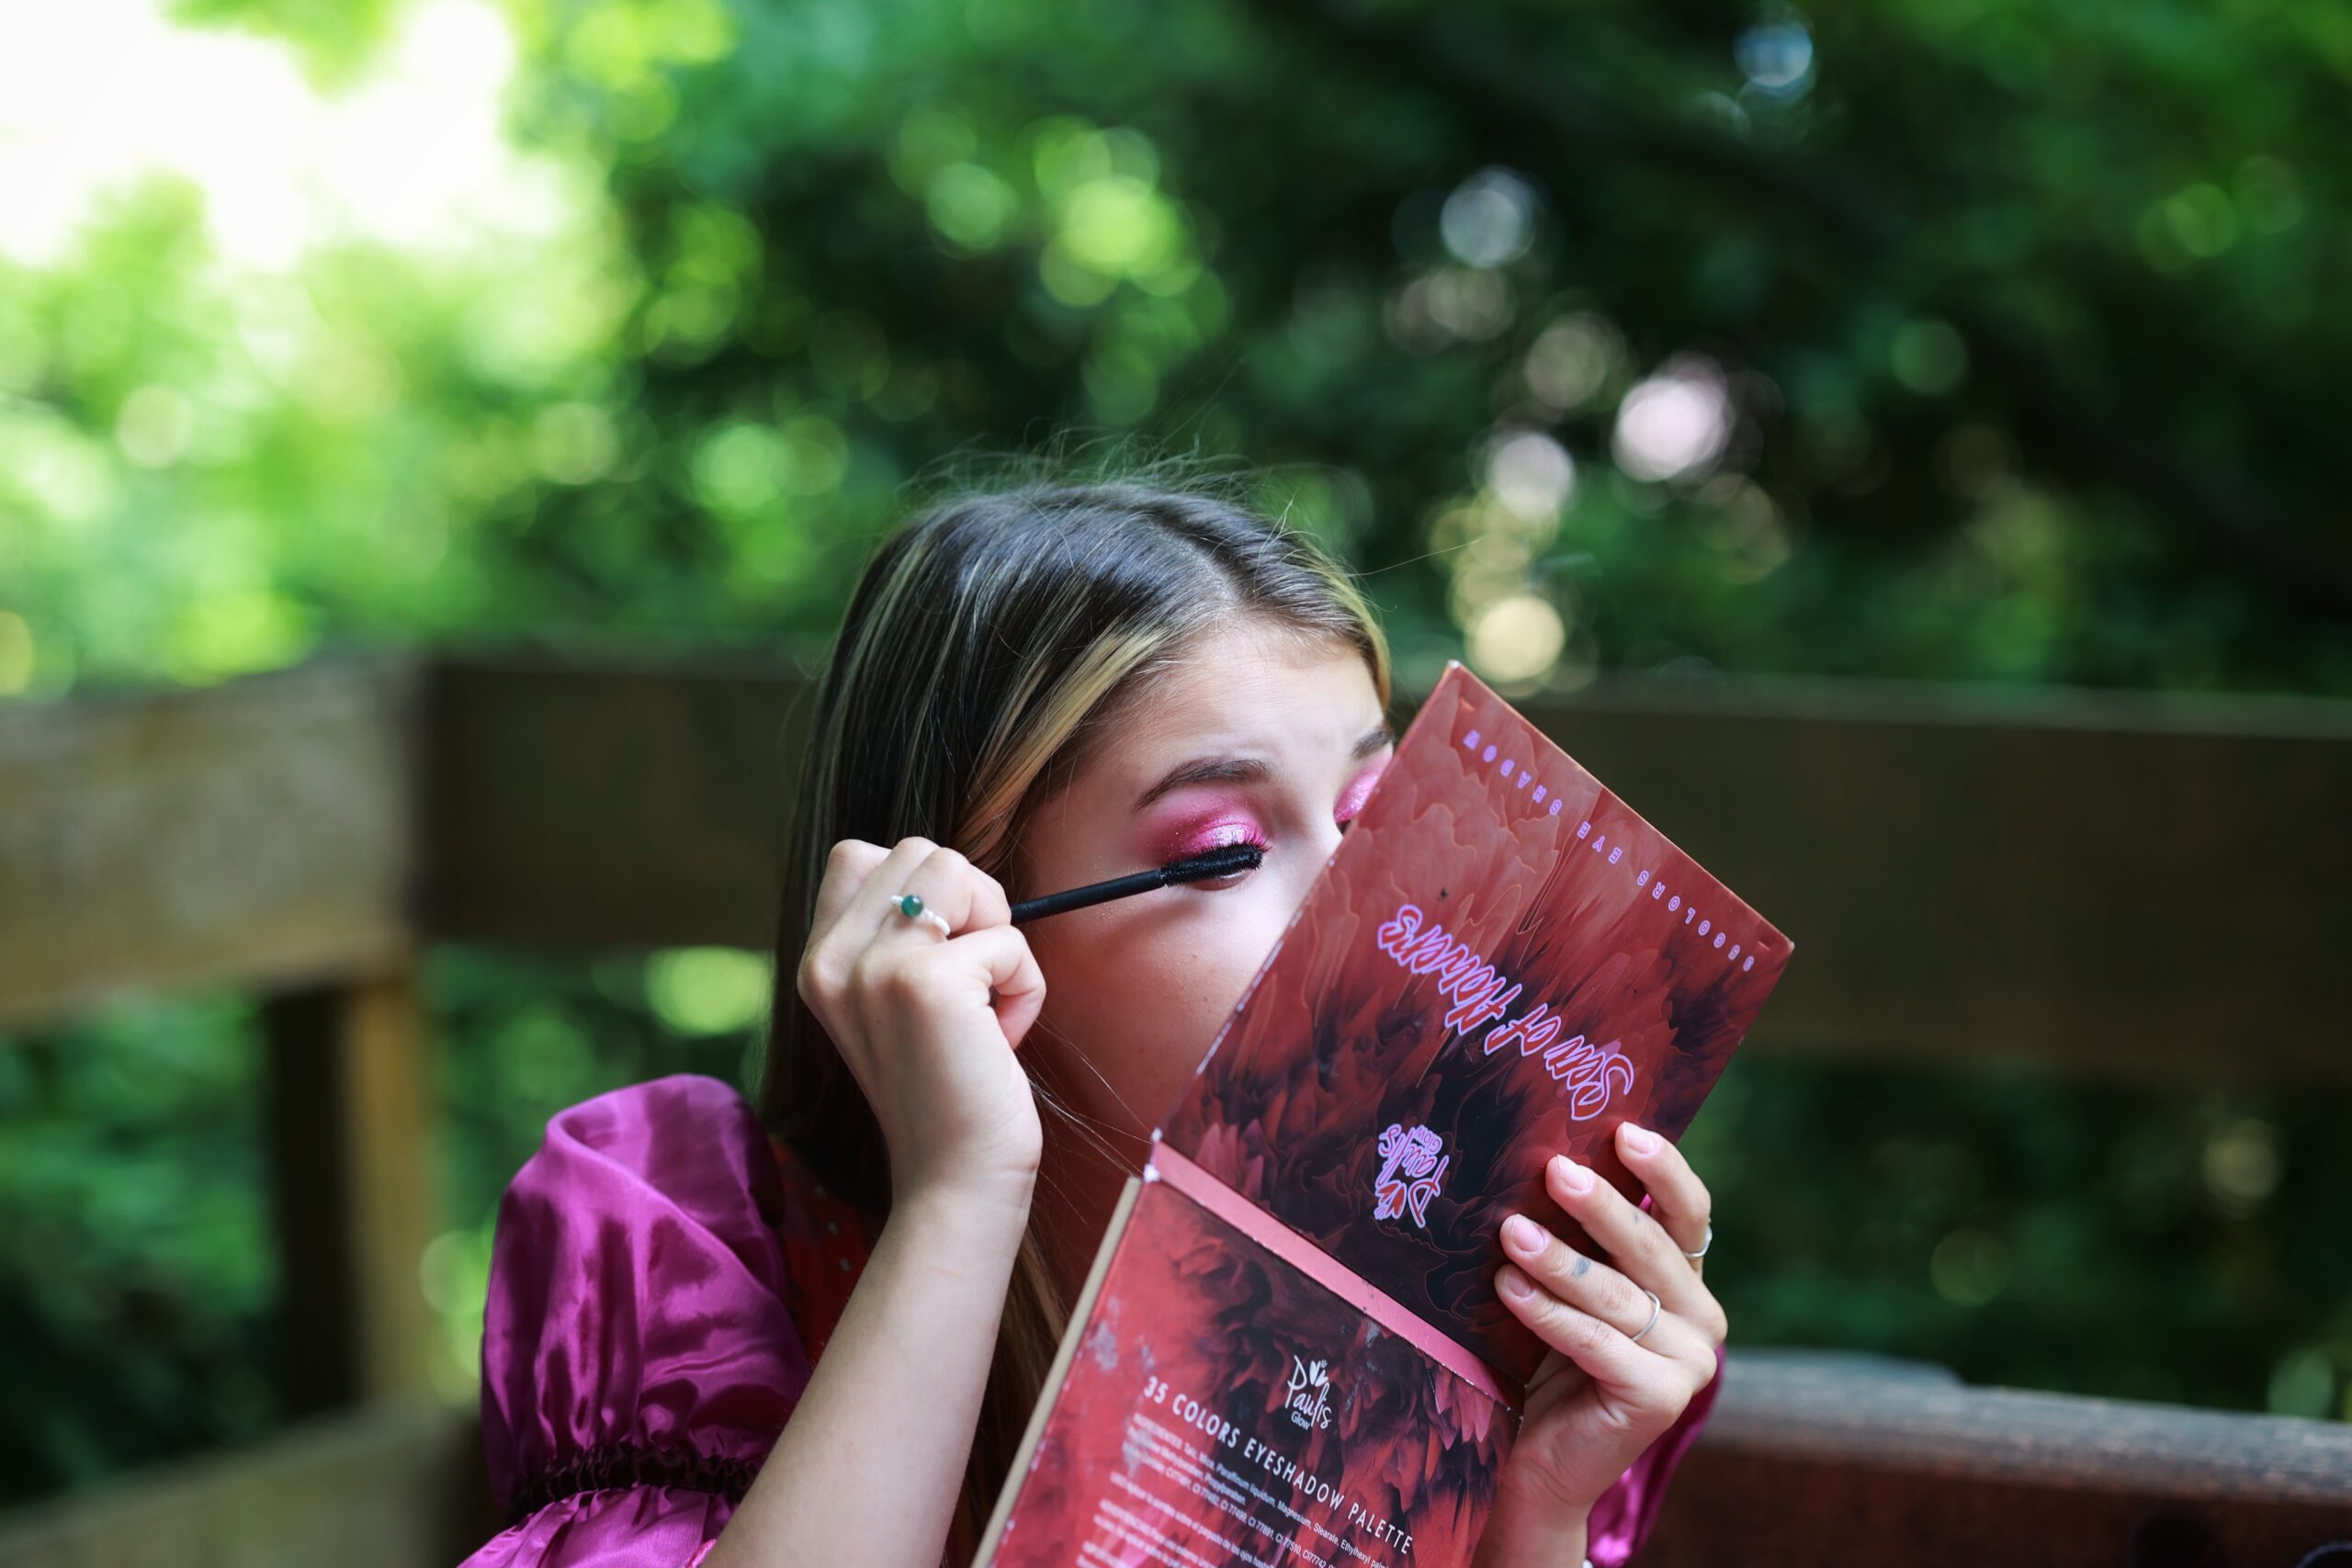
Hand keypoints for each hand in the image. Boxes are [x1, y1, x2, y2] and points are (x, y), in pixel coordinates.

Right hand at [795, 836, 1047, 1209]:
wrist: (955, 1180)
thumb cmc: (948, 1086)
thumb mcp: (893, 1001)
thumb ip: (895, 934)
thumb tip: (946, 870)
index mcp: (818, 961)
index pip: (858, 854)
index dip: (923, 891)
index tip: (940, 960)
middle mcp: (831, 958)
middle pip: (921, 851)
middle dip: (971, 904)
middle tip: (972, 982)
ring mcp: (872, 967)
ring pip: (958, 870)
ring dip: (996, 931)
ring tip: (985, 1000)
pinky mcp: (925, 983)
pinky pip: (1009, 938)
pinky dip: (1025, 985)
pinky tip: (1001, 1038)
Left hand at [1472, 1121, 1725, 1566]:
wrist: (1539, 1461)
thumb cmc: (1546, 1360)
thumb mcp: (1568, 1288)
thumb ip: (1578, 1238)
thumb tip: (1544, 1158)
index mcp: (1685, 1281)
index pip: (1689, 1212)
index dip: (1663, 1170)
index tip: (1624, 1132)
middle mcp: (1702, 1318)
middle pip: (1651, 1246)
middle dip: (1600, 1206)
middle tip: (1554, 1170)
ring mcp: (1689, 1363)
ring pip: (1617, 1295)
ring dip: (1559, 1260)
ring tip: (1511, 1232)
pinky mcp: (1661, 1399)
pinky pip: (1598, 1342)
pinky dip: (1549, 1314)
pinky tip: (1509, 1288)